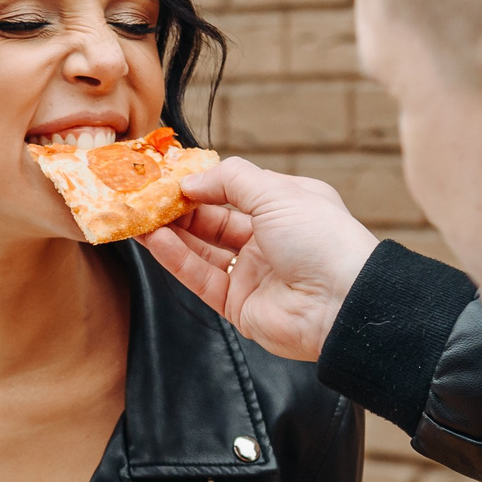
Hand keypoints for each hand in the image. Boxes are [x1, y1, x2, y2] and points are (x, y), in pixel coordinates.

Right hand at [137, 159, 379, 361]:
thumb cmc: (322, 239)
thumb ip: (230, 180)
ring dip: (170, 232)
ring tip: (139, 216)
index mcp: (286, 208)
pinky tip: (153, 239)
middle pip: (213, 221)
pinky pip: (201, 278)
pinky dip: (176, 258)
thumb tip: (191, 181)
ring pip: (202, 250)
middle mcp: (269, 240)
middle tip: (145, 196)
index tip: (169, 176)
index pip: (235, 191)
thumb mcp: (277, 192)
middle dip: (179, 208)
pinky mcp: (238, 305)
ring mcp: (253, 274)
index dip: (203, 183)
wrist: (343, 304)